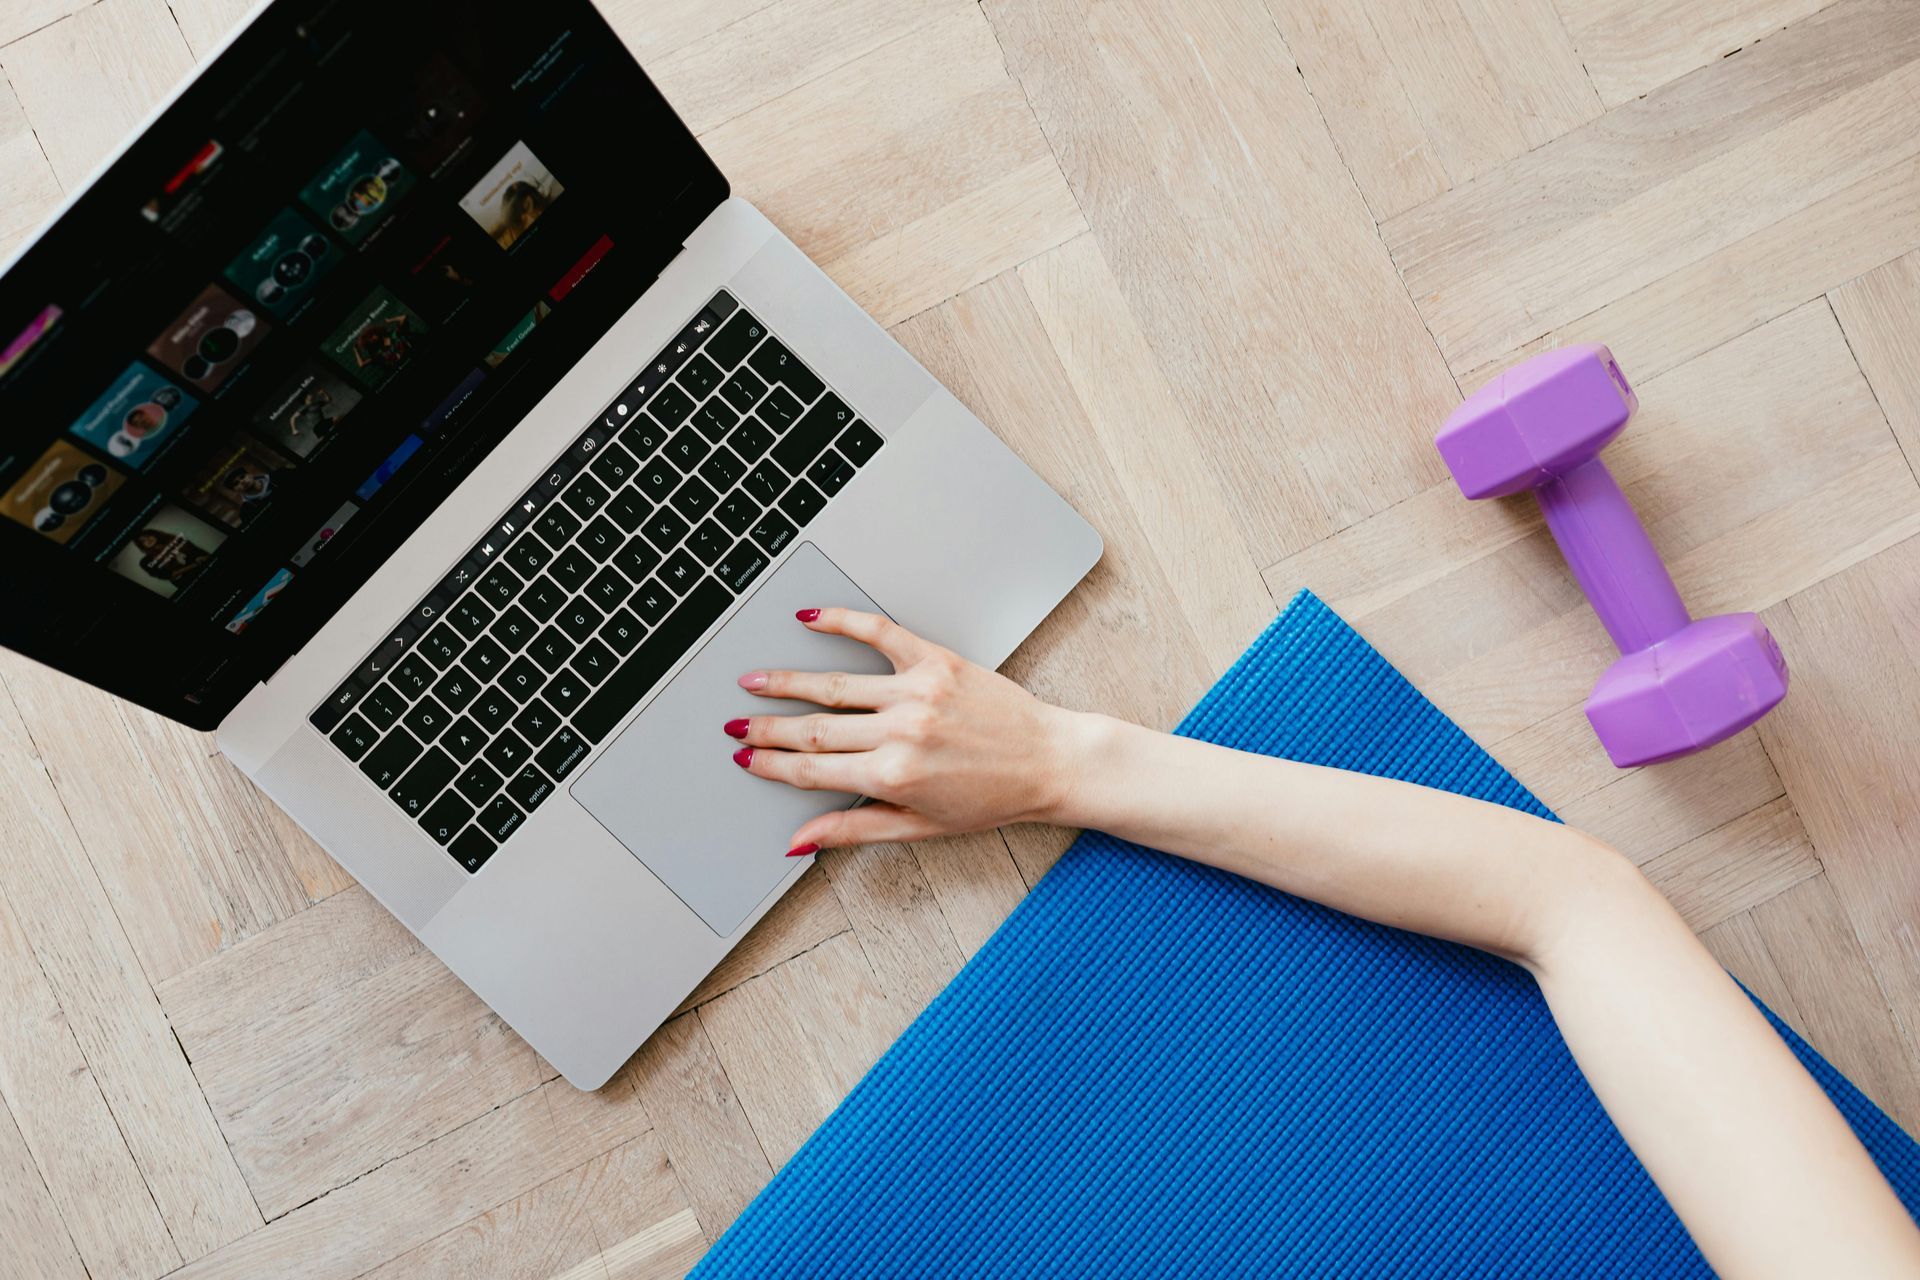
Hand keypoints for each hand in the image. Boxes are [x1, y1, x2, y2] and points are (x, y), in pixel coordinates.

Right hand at [729, 608, 1086, 853]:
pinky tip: (812, 619)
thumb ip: (853, 829)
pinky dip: (843, 623)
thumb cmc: (992, 799)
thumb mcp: (919, 827)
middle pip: (814, 729)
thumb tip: (799, 842)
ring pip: (835, 685)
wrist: (1050, 762)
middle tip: (735, 724)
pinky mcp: (937, 661)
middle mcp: (901, 731)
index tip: (745, 759)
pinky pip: (880, 634)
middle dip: (767, 728)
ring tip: (755, 681)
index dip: (772, 765)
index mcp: (893, 776)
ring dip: (787, 682)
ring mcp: (918, 692)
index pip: (814, 770)